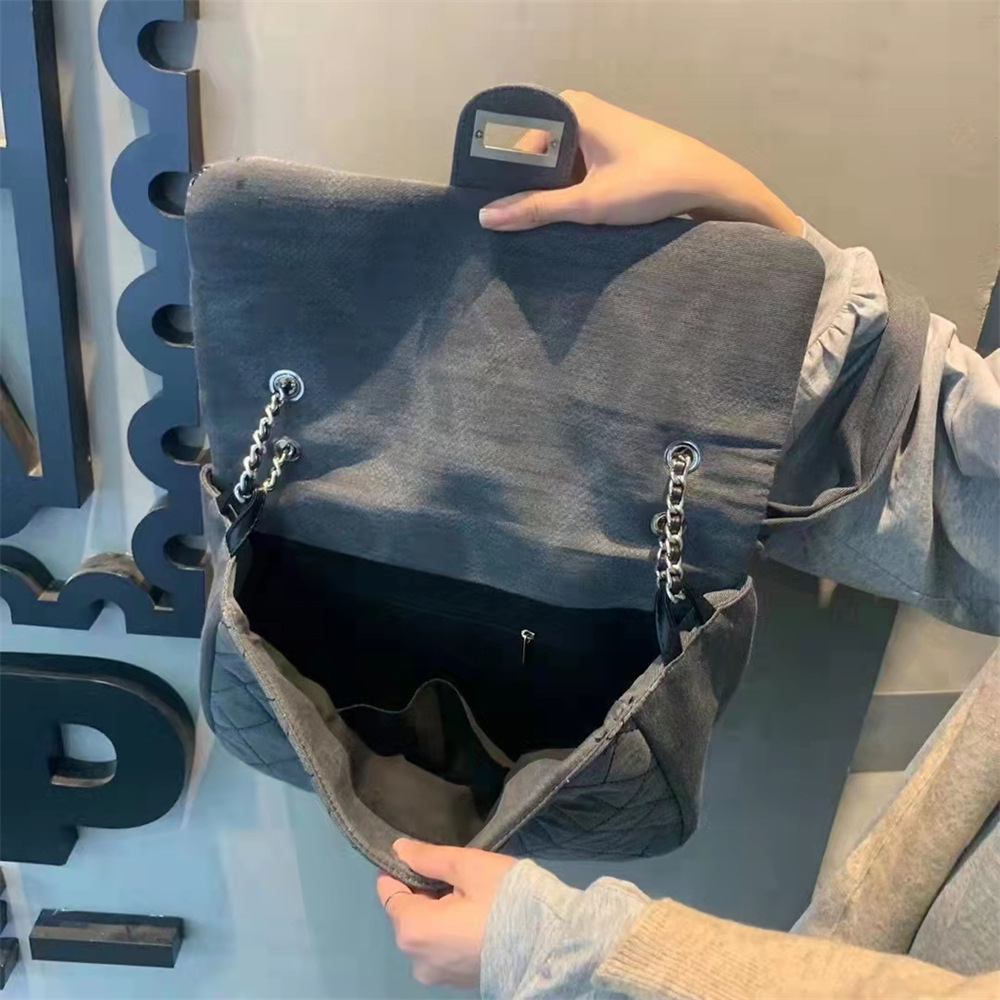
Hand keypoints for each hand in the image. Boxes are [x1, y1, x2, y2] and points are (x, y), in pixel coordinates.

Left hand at [377, 838, 517, 987]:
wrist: (549, 944)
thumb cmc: (505, 898)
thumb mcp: (467, 866)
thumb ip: (428, 858)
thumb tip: (399, 849)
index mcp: (412, 931)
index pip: (388, 893)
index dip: (399, 869)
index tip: (421, 854)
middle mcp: (417, 960)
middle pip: (407, 914)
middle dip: (424, 890)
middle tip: (456, 873)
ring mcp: (438, 976)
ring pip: (426, 932)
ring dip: (439, 910)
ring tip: (470, 893)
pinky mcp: (457, 982)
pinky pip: (442, 948)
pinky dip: (451, 931)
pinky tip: (477, 916)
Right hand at [478, 90, 800, 235]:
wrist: (711, 186)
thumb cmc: (652, 184)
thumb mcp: (589, 202)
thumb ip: (536, 210)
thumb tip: (486, 218)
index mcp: (571, 108)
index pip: (516, 135)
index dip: (500, 170)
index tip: (487, 202)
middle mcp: (582, 111)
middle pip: (534, 151)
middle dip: (523, 185)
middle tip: (507, 222)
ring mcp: (598, 131)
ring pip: (555, 163)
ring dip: (546, 192)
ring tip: (531, 225)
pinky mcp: (612, 151)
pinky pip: (574, 169)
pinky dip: (566, 192)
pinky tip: (560, 218)